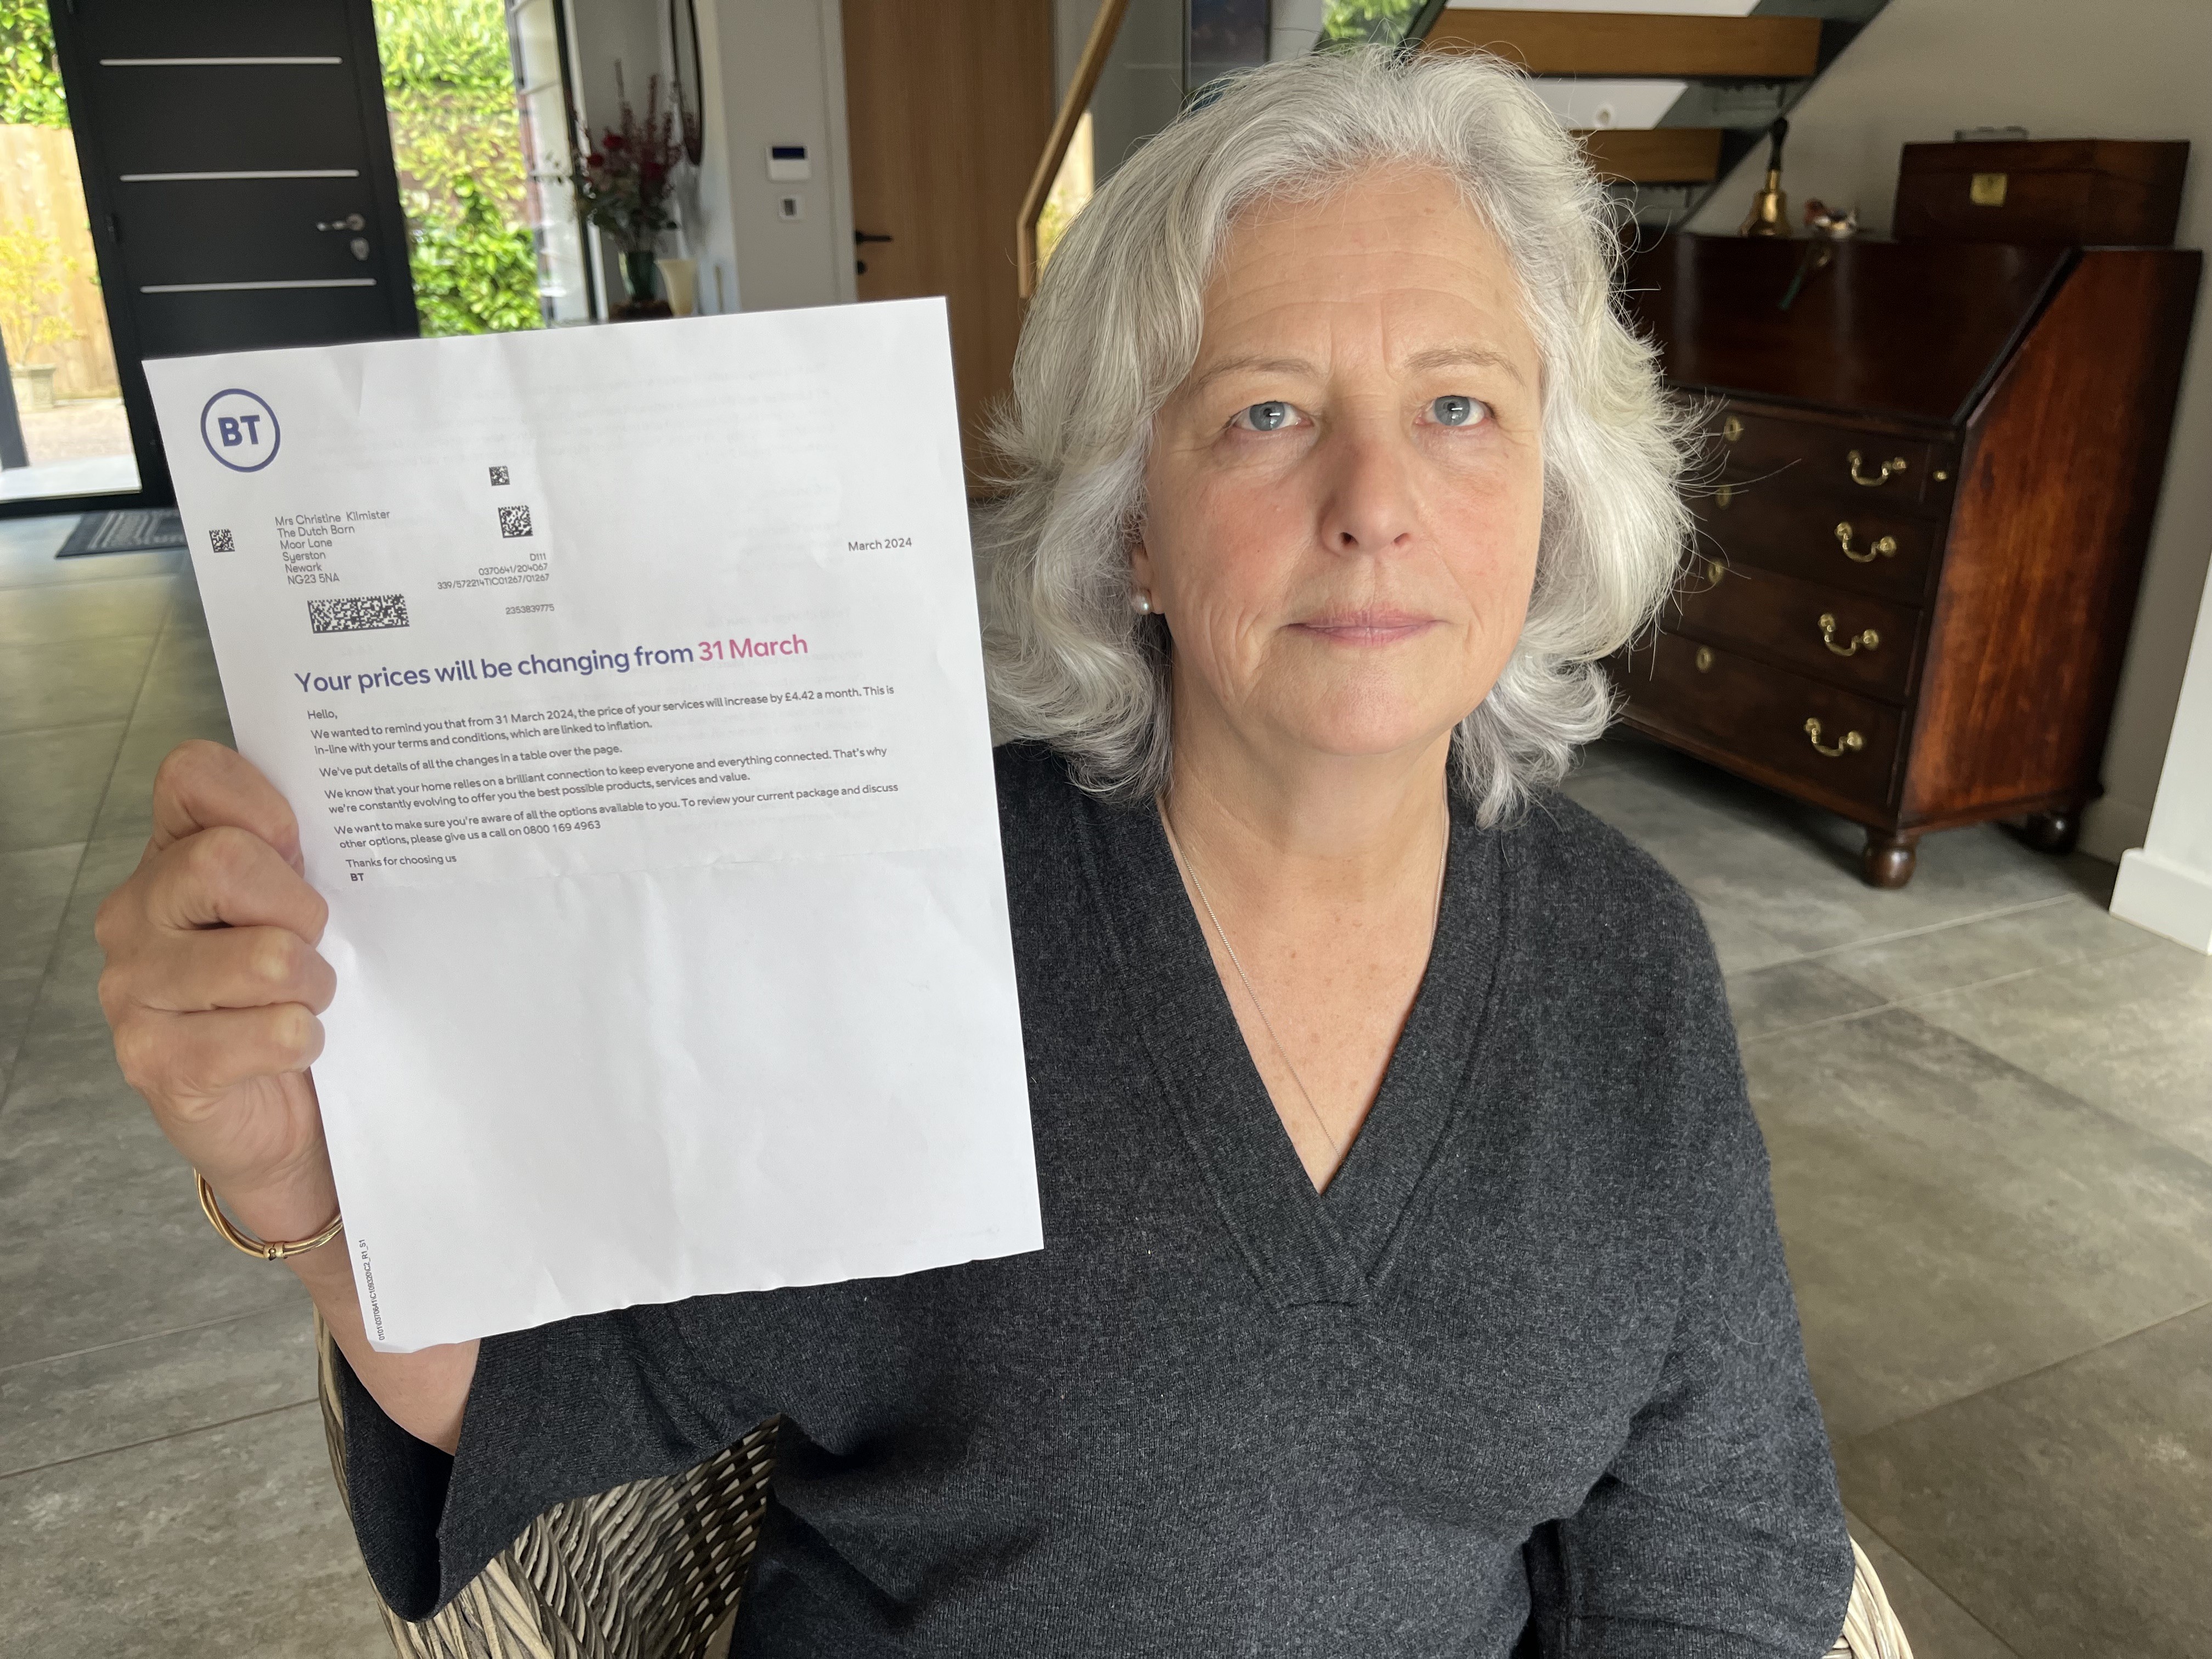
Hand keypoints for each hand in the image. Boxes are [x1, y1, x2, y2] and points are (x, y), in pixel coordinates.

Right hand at [96, 741, 338, 1234]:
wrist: (284, 1118)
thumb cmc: (296, 994)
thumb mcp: (301, 911)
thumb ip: (304, 860)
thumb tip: (364, 821)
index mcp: (171, 858)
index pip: (192, 776)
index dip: (262, 806)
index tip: (301, 850)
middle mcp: (136, 915)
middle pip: (223, 862)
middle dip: (299, 909)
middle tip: (315, 944)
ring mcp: (134, 990)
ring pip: (261, 956)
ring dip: (312, 983)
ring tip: (309, 999)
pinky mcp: (157, 1061)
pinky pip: (268, 1032)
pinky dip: (304, 1039)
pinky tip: (296, 1047)